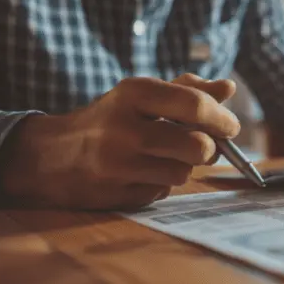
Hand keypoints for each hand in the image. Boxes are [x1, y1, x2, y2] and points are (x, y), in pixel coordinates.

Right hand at [0, 74, 239, 209]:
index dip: (222, 119)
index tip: (231, 127)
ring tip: (163, 156)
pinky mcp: (115, 194)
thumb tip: (229, 88)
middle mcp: (124, 128)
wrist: (52, 155)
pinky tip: (141, 173)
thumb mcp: (143, 95)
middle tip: (206, 146)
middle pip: (198, 146)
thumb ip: (188, 90)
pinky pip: (161, 193)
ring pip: (183, 173)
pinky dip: (161, 184)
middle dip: (210, 149)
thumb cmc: (111, 119)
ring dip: (184, 167)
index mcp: (134, 93)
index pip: (195, 105)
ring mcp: (117, 165)